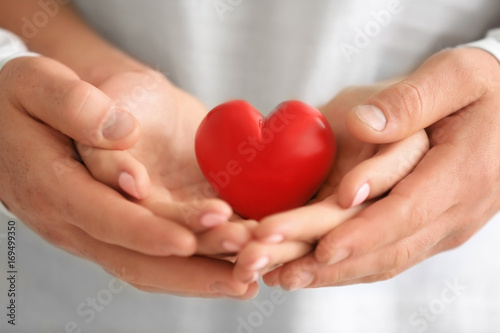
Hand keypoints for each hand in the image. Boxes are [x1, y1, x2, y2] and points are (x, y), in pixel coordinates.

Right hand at [0, 56, 255, 297]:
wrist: (28, 116)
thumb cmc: (27, 97)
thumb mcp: (34, 85)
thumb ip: (72, 105)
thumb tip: (118, 134)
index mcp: (55, 189)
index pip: (104, 219)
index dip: (147, 232)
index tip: (188, 241)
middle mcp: (81, 221)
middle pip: (138, 258)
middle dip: (193, 269)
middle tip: (244, 273)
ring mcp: (105, 225)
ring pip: (155, 263)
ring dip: (204, 272)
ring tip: (253, 274)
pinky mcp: (126, 220)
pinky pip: (162, 247)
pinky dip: (200, 258)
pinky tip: (238, 257)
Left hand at [262, 47, 499, 288]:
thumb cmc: (484, 91)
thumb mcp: (456, 76)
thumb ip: (411, 100)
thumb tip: (363, 124)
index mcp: (462, 174)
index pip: (406, 212)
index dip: (362, 233)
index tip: (322, 247)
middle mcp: (454, 213)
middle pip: (387, 248)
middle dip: (330, 263)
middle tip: (277, 269)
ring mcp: (442, 228)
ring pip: (385, 262)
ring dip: (331, 274)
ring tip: (282, 276)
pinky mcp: (430, 231)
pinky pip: (388, 258)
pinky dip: (347, 268)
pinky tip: (311, 269)